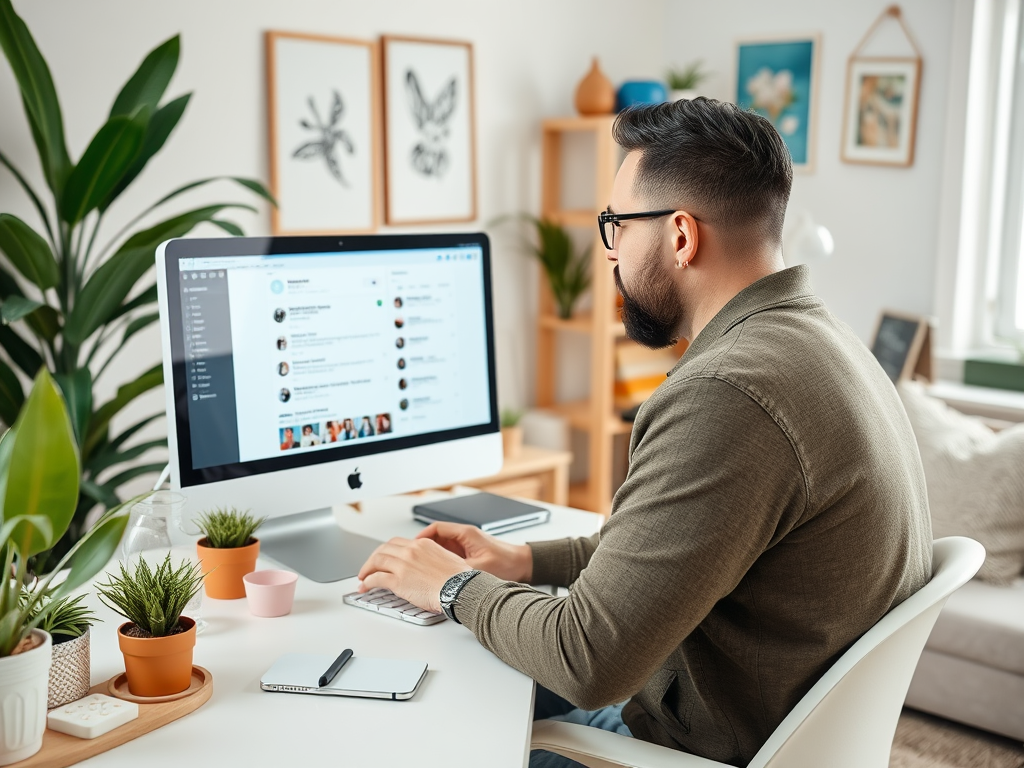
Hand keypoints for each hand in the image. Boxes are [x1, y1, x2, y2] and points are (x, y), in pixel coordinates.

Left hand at [357, 537, 468, 613]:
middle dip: (373, 558)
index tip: (383, 557)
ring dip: (366, 570)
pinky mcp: (398, 581)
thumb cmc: (459, 578)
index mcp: (423, 544)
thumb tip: (428, 565)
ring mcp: (403, 565)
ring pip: (376, 561)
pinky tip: (365, 586)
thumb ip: (433, 557)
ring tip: (363, 577)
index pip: (396, 542)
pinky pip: (376, 579)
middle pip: (383, 549)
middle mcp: (410, 551)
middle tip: (369, 567)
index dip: (386, 550)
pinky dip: (368, 582)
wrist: (460, 588)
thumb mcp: (447, 558)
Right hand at [415, 522, 532, 582]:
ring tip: (420, 566)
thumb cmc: (507, 563)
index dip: (421, 536)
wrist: (523, 564)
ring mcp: (465, 544)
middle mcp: (464, 536)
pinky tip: (435, 571)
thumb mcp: (480, 568)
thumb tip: (444, 577)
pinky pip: (448, 554)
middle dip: (422, 546)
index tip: (412, 545)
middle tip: (412, 557)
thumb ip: (461, 570)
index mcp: (466, 534)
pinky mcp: (468, 553)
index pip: (436, 528)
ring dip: (430, 554)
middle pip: (435, 536)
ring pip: (441, 546)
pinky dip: (440, 560)